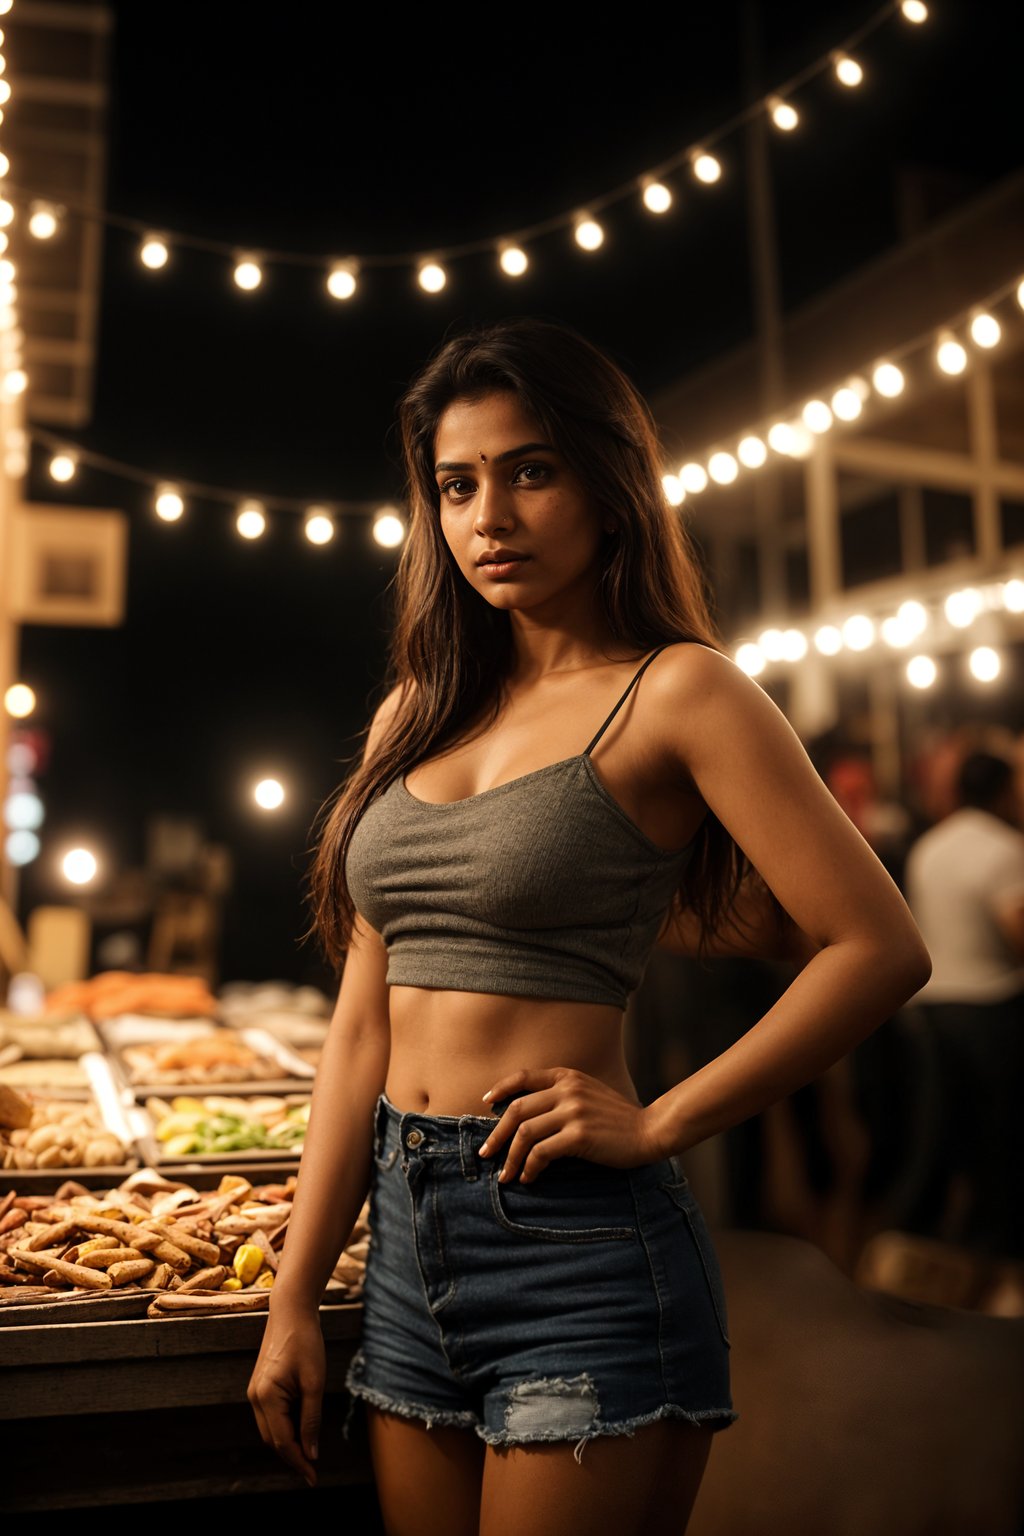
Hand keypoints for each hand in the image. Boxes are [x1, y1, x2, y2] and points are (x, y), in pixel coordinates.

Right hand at [248, 1304, 325, 1487]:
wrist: (291, 1311)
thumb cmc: (305, 1342)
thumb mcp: (314, 1382)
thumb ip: (311, 1419)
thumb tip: (311, 1453)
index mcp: (266, 1397)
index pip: (282, 1442)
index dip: (298, 1462)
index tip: (314, 1478)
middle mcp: (255, 1397)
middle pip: (272, 1440)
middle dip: (292, 1456)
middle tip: (313, 1468)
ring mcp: (255, 1392)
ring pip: (270, 1430)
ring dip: (288, 1443)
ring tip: (309, 1451)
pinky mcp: (260, 1386)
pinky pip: (271, 1416)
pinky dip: (285, 1427)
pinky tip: (301, 1428)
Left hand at [478, 1067, 661, 1183]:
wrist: (650, 1130)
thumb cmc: (618, 1118)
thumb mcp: (589, 1093)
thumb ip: (562, 1095)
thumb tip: (526, 1117)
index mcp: (567, 1077)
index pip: (524, 1077)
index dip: (501, 1089)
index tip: (486, 1103)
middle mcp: (567, 1090)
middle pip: (517, 1110)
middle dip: (497, 1134)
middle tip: (486, 1153)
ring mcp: (573, 1112)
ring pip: (526, 1133)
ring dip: (511, 1157)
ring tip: (506, 1175)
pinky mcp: (579, 1135)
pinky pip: (542, 1152)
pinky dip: (530, 1167)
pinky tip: (529, 1177)